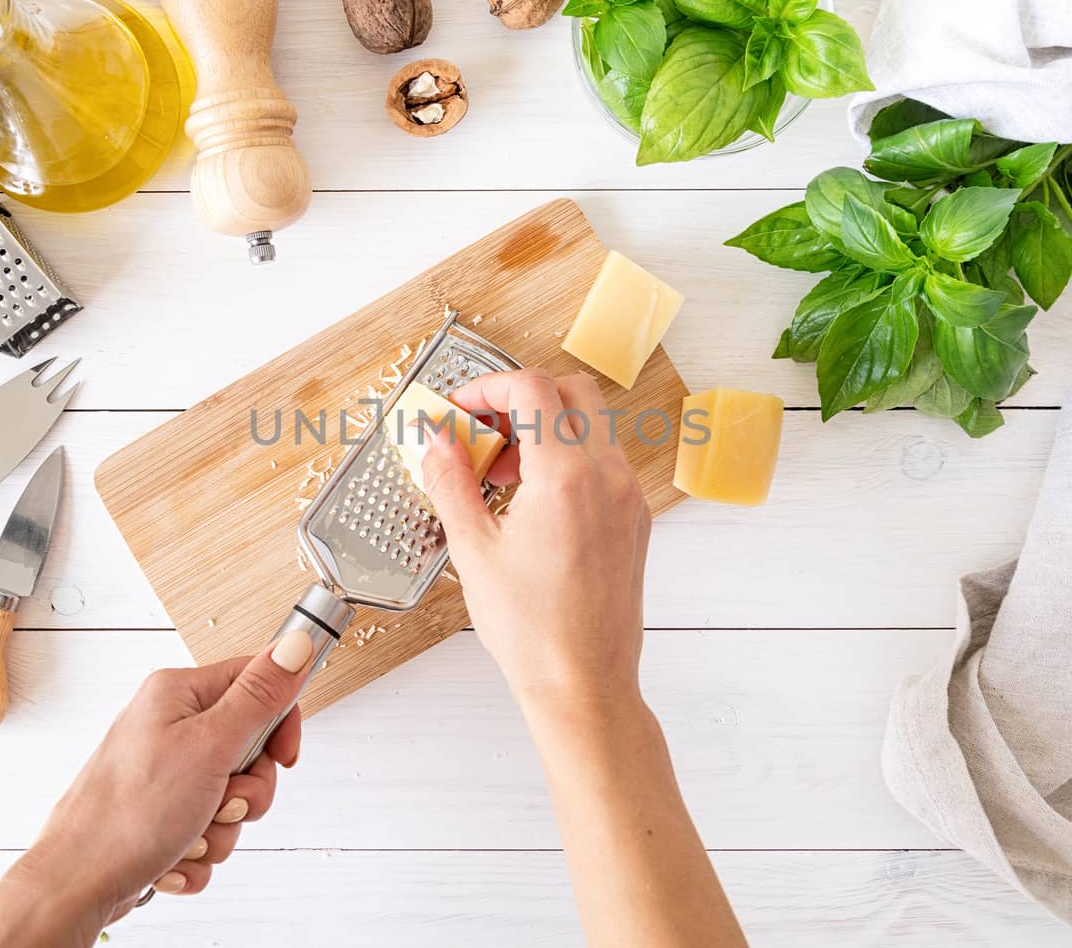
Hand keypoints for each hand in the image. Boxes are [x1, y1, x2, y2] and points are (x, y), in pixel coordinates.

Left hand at [0, 631, 314, 945]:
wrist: (75, 885)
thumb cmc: (127, 813)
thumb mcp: (209, 745)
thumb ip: (259, 696)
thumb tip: (297, 644)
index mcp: (178, 695)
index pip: (256, 683)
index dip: (278, 724)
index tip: (281, 757)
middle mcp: (170, 729)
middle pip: (250, 750)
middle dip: (246, 792)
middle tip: (221, 802)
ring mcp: (166, 775)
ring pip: (232, 799)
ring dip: (220, 829)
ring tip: (186, 833)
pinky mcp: (162, 815)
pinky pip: (209, 831)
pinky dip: (198, 851)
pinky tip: (172, 856)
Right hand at [414, 368, 650, 713]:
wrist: (584, 685)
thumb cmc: (533, 632)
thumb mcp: (474, 551)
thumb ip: (452, 483)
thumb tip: (437, 441)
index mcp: (567, 476)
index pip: (532, 387)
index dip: (487, 386)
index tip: (459, 409)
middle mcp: (608, 476)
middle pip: (572, 391)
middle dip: (521, 398)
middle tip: (482, 431)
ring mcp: (629, 496)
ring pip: (592, 424)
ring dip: (545, 428)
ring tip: (502, 474)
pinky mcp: (634, 519)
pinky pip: (604, 461)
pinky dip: (568, 458)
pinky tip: (532, 501)